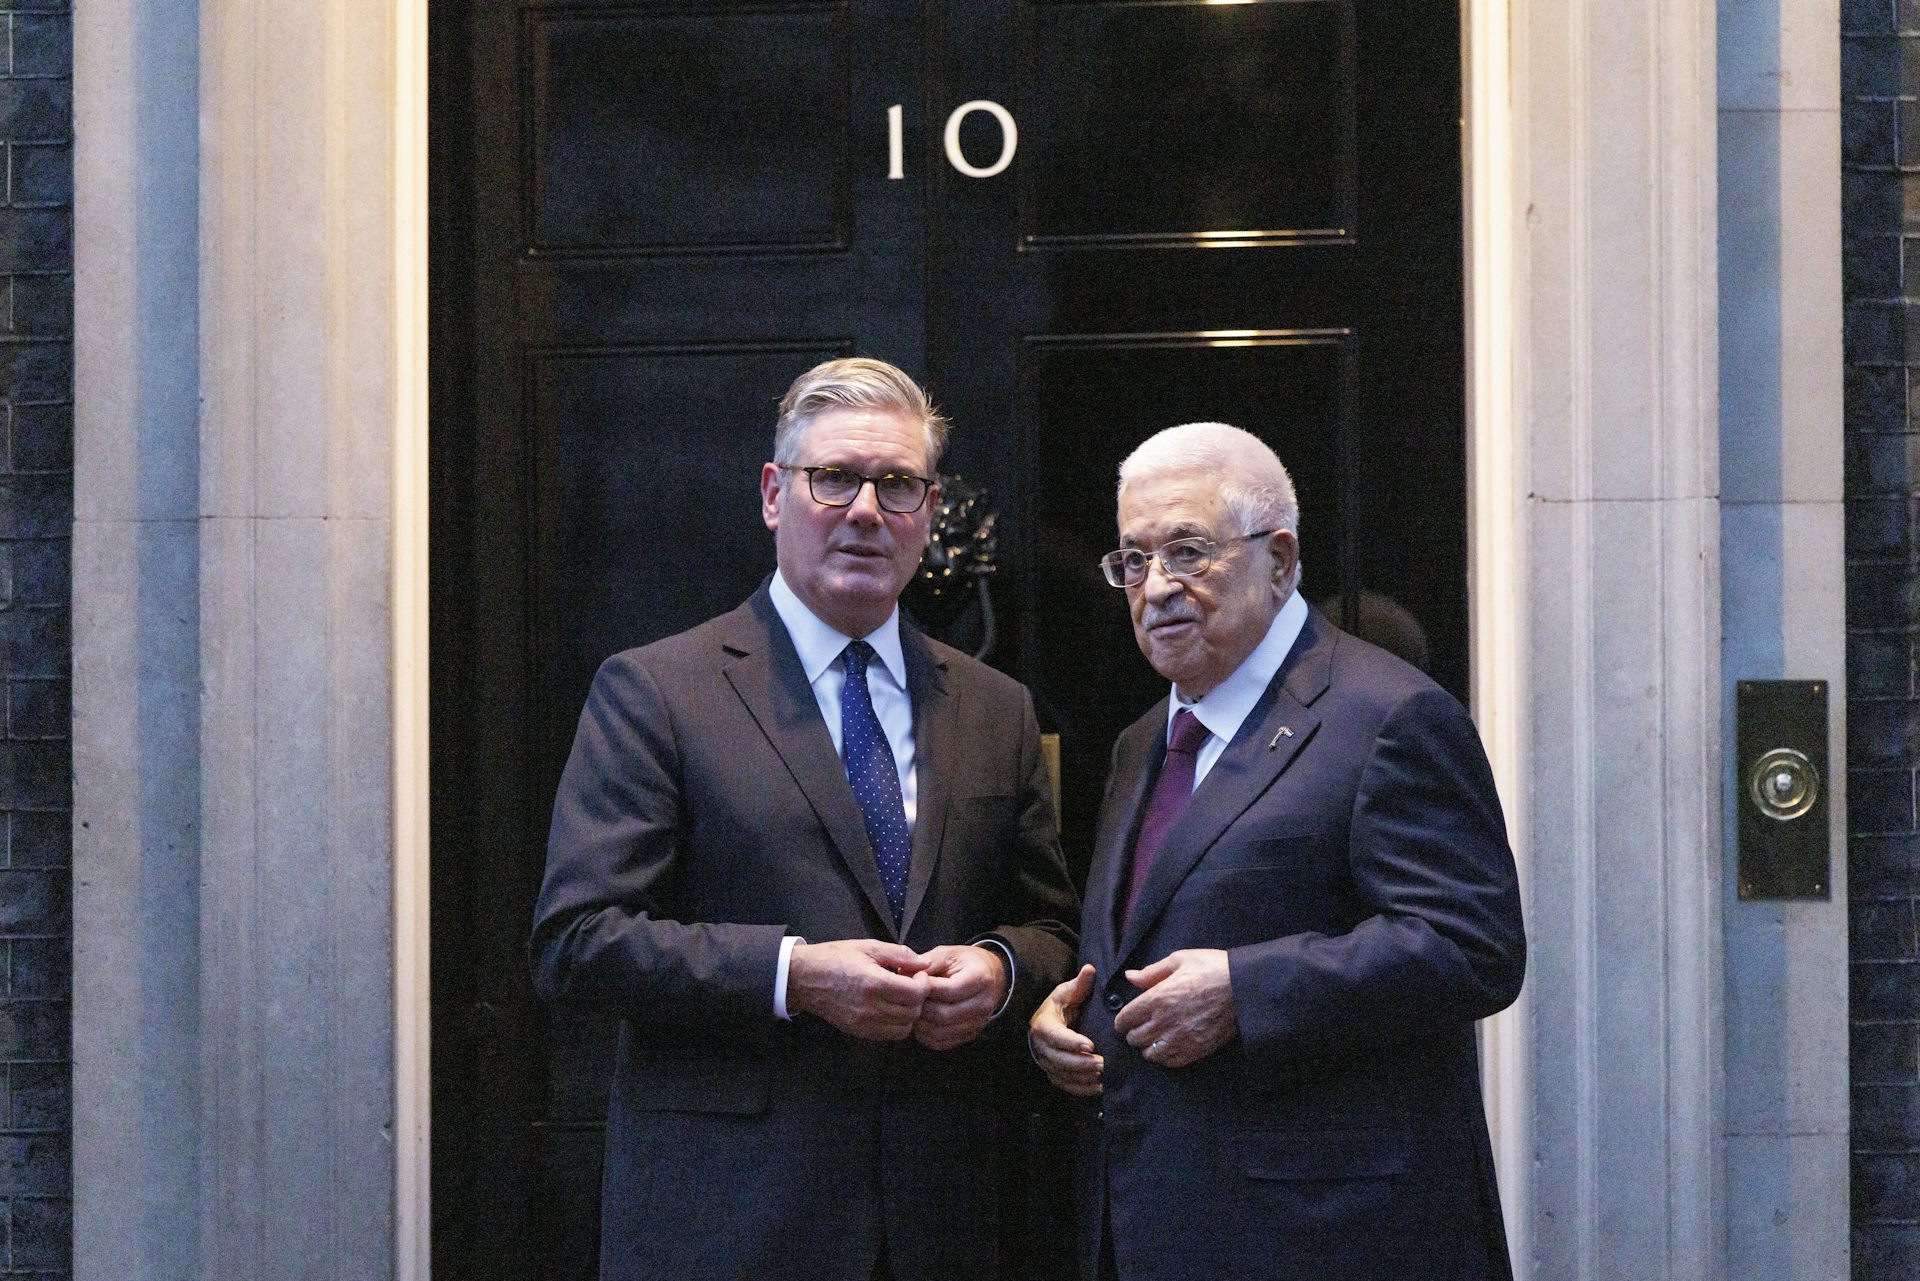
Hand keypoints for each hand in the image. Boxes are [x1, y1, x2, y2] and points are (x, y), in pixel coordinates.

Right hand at [787, 938, 931, 1040]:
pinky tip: (890, 1009)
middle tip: (911, 985)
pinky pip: (889, 1035)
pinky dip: (897, 1024)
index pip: (916, 993)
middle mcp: (870, 1007)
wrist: (805, 977)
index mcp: (874, 982)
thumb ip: (900, 954)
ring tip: (901, 998)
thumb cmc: (835, 958)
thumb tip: (924, 963)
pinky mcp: (859, 1031)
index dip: (924, 983)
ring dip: (909, 1013)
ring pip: (904, 1028)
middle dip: (918, 999)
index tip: (918, 975)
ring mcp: (864, 1023)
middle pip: (913, 1012)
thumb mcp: (868, 947)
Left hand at [911, 944, 1008, 1049]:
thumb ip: (927, 963)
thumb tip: (904, 976)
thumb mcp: (948, 953)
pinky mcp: (970, 1035)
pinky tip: (922, 1020)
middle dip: (920, 1007)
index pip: (948, 990)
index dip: (925, 988)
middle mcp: (983, 1004)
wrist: (991, 975)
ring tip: (914, 1008)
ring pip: (939, 1032)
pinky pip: (941, 1043)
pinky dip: (925, 1035)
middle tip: (909, 998)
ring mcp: (978, 1023)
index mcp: (980, 979)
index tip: (913, 981)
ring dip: (920, 1023)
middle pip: (943, 1014)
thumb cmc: (965, 963)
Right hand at [1028, 964, 1101, 1095]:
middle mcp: (1042, 1048)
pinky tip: (1099, 1087)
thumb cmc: (1059, 1008)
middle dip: (1082, 1063)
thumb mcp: (1066, 993)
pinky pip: (1066, 1086)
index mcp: (1044, 1026)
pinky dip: (1082, 1089)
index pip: (1056, 1037)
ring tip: (1103, 1074)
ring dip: (1083, 1078)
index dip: (1072, 1042)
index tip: (1090, 1045)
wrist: (1047, 1025)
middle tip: (1103, 1064)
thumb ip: (1079, 985)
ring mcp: (1047, 1064)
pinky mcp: (1055, 1074)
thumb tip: (1090, 969)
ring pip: (1063, 1075)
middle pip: (1060, 1060)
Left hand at [1114, 949, 1236, 1068]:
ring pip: (1150, 1054)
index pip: (1125, 1019)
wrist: (1245, 987)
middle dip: (1133, 1033)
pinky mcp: (1196, 1050)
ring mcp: (1180, 1039)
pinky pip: (1170, 1062)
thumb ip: (1151, 972)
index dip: (1122, 1021)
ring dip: (1148, 1047)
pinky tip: (1169, 1046)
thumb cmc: (1213, 969)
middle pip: (1134, 1039)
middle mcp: (1165, 1021)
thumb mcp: (1180, 960)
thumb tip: (1129, 976)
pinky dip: (1164, 1057)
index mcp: (1157, 998)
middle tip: (1140, 1027)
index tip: (1125, 1020)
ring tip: (1154, 1038)